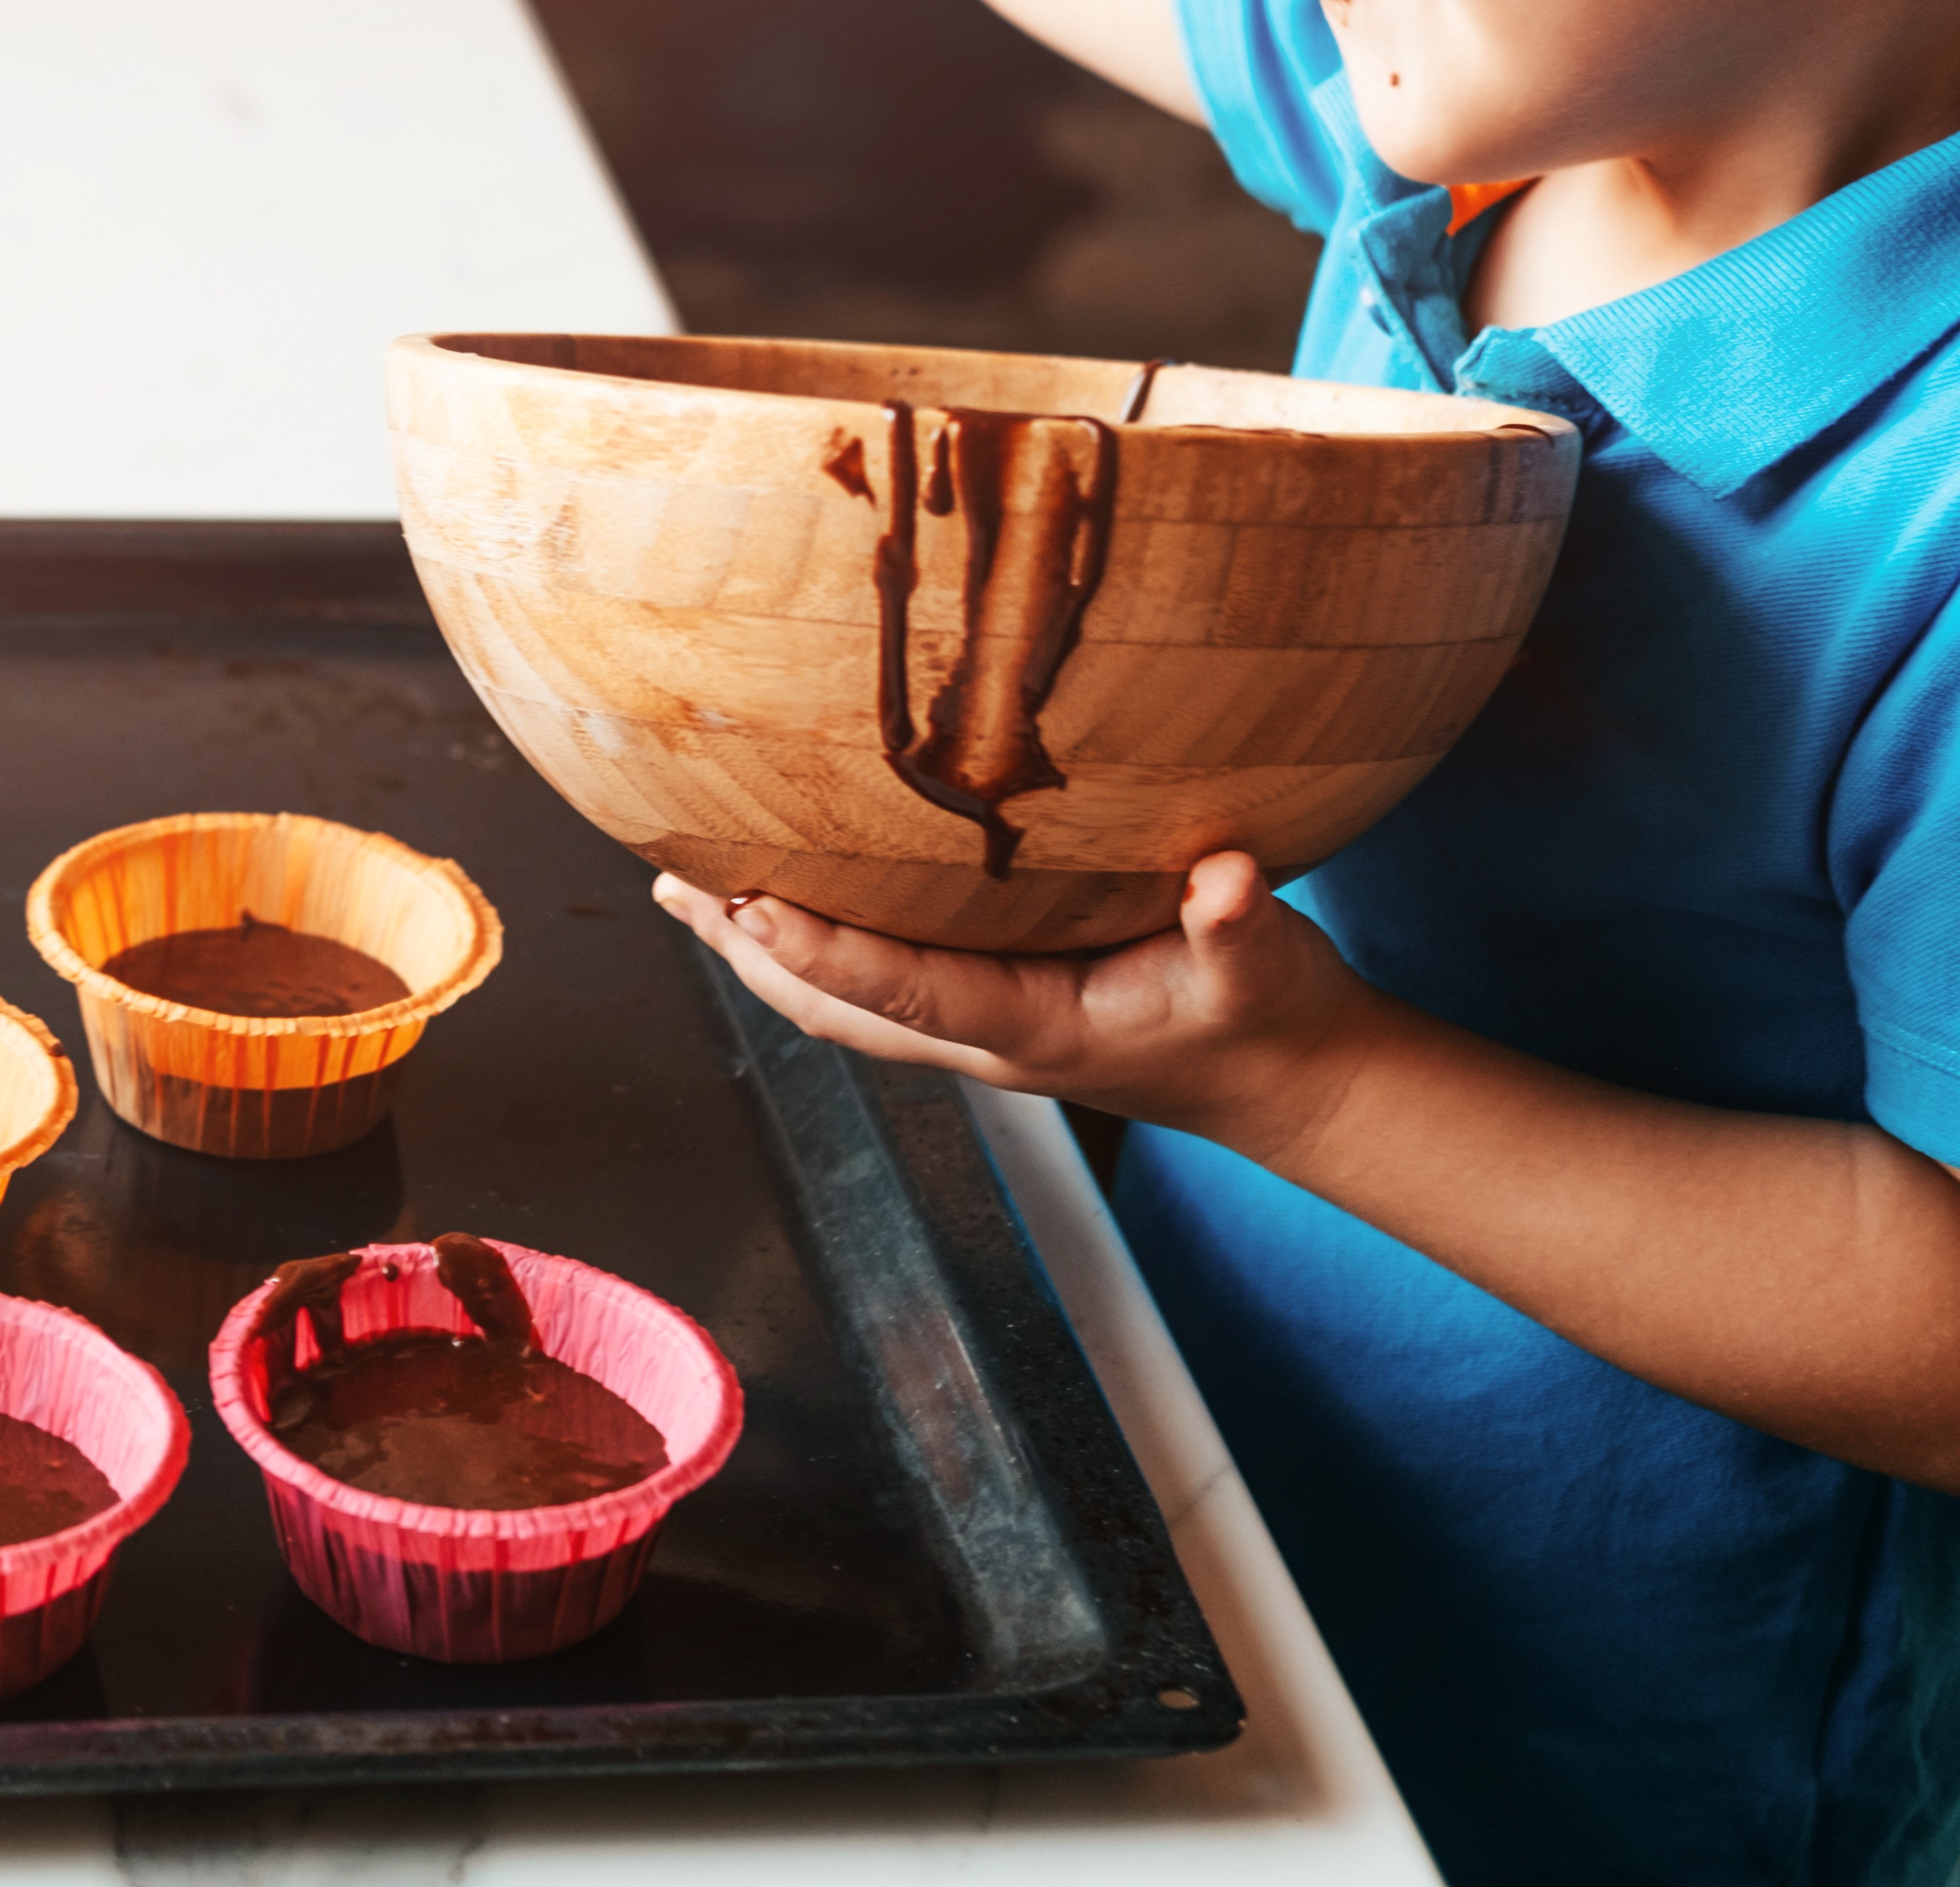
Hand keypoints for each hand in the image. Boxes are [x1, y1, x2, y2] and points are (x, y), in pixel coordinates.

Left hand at [652, 852, 1376, 1158]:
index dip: (825, 954)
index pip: (908, 995)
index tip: (748, 906)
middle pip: (838, 1012)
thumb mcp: (1270, 970)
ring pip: (849, 1003)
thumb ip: (1241, 928)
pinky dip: (822, 945)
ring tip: (691, 890)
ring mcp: (988, 1029)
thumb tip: (1226, 880)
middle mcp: (992, 1039)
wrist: (1285, 1079)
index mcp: (1039, 1030)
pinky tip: (792, 898)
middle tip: (673, 885)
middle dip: (752, 955)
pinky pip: (885, 981)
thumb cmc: (1270, 1021)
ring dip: (766, 954)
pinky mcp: (999, 1002)